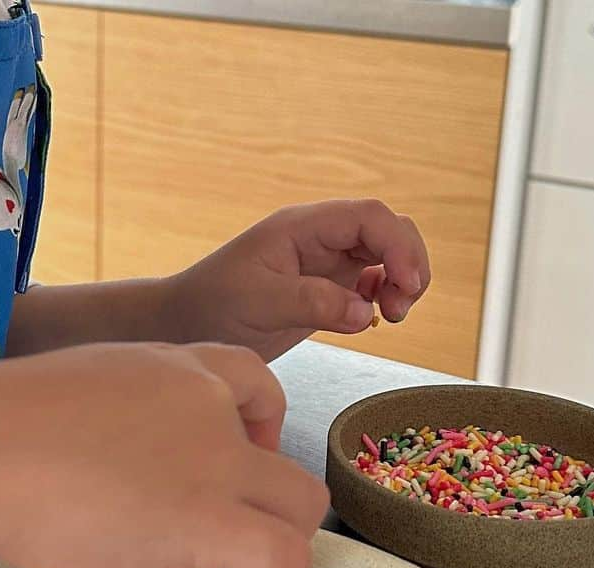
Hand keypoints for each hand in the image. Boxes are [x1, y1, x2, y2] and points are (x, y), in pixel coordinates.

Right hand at [0, 342, 327, 567]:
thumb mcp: (75, 399)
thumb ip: (121, 429)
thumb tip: (129, 493)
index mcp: (174, 368)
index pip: (255, 383)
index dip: (255, 431)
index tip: (223, 467)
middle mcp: (209, 408)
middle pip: (287, 458)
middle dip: (266, 505)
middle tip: (216, 532)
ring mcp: (215, 462)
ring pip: (304, 507)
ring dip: (274, 543)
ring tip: (219, 564)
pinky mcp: (206, 519)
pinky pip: (283, 558)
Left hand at [167, 200, 430, 361]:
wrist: (186, 323)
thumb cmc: (212, 305)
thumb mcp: (258, 304)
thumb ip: (312, 303)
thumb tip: (364, 312)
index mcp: (302, 227)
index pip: (368, 218)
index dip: (397, 245)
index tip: (405, 285)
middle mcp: (320, 238)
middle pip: (388, 231)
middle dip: (407, 263)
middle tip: (400, 308)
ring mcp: (326, 263)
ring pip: (386, 257)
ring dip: (401, 282)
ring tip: (391, 316)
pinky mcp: (327, 290)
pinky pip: (372, 283)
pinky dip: (384, 298)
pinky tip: (373, 320)